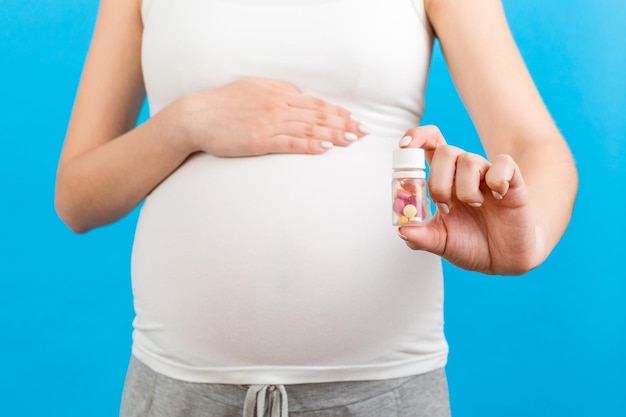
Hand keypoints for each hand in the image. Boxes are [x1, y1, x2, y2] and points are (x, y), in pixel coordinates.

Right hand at [175, 77, 368, 156]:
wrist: (196, 116)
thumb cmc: (223, 104)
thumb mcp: (253, 88)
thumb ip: (278, 92)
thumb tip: (298, 96)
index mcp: (278, 94)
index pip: (316, 104)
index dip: (338, 112)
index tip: (355, 119)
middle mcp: (278, 106)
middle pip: (318, 116)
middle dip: (344, 124)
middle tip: (364, 131)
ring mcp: (270, 123)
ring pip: (309, 129)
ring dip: (334, 135)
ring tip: (352, 140)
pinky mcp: (260, 140)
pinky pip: (290, 143)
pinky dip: (310, 145)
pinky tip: (325, 149)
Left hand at [397, 126, 543, 274]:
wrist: (502, 260)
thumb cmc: (470, 244)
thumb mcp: (440, 243)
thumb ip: (419, 236)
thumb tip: (402, 229)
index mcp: (443, 180)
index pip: (428, 145)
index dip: (417, 138)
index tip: (405, 147)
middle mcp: (463, 172)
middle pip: (445, 151)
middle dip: (438, 182)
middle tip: (445, 208)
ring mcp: (487, 174)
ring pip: (469, 160)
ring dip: (466, 189)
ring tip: (475, 207)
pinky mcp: (512, 180)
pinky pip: (503, 164)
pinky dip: (497, 180)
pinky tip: (497, 197)